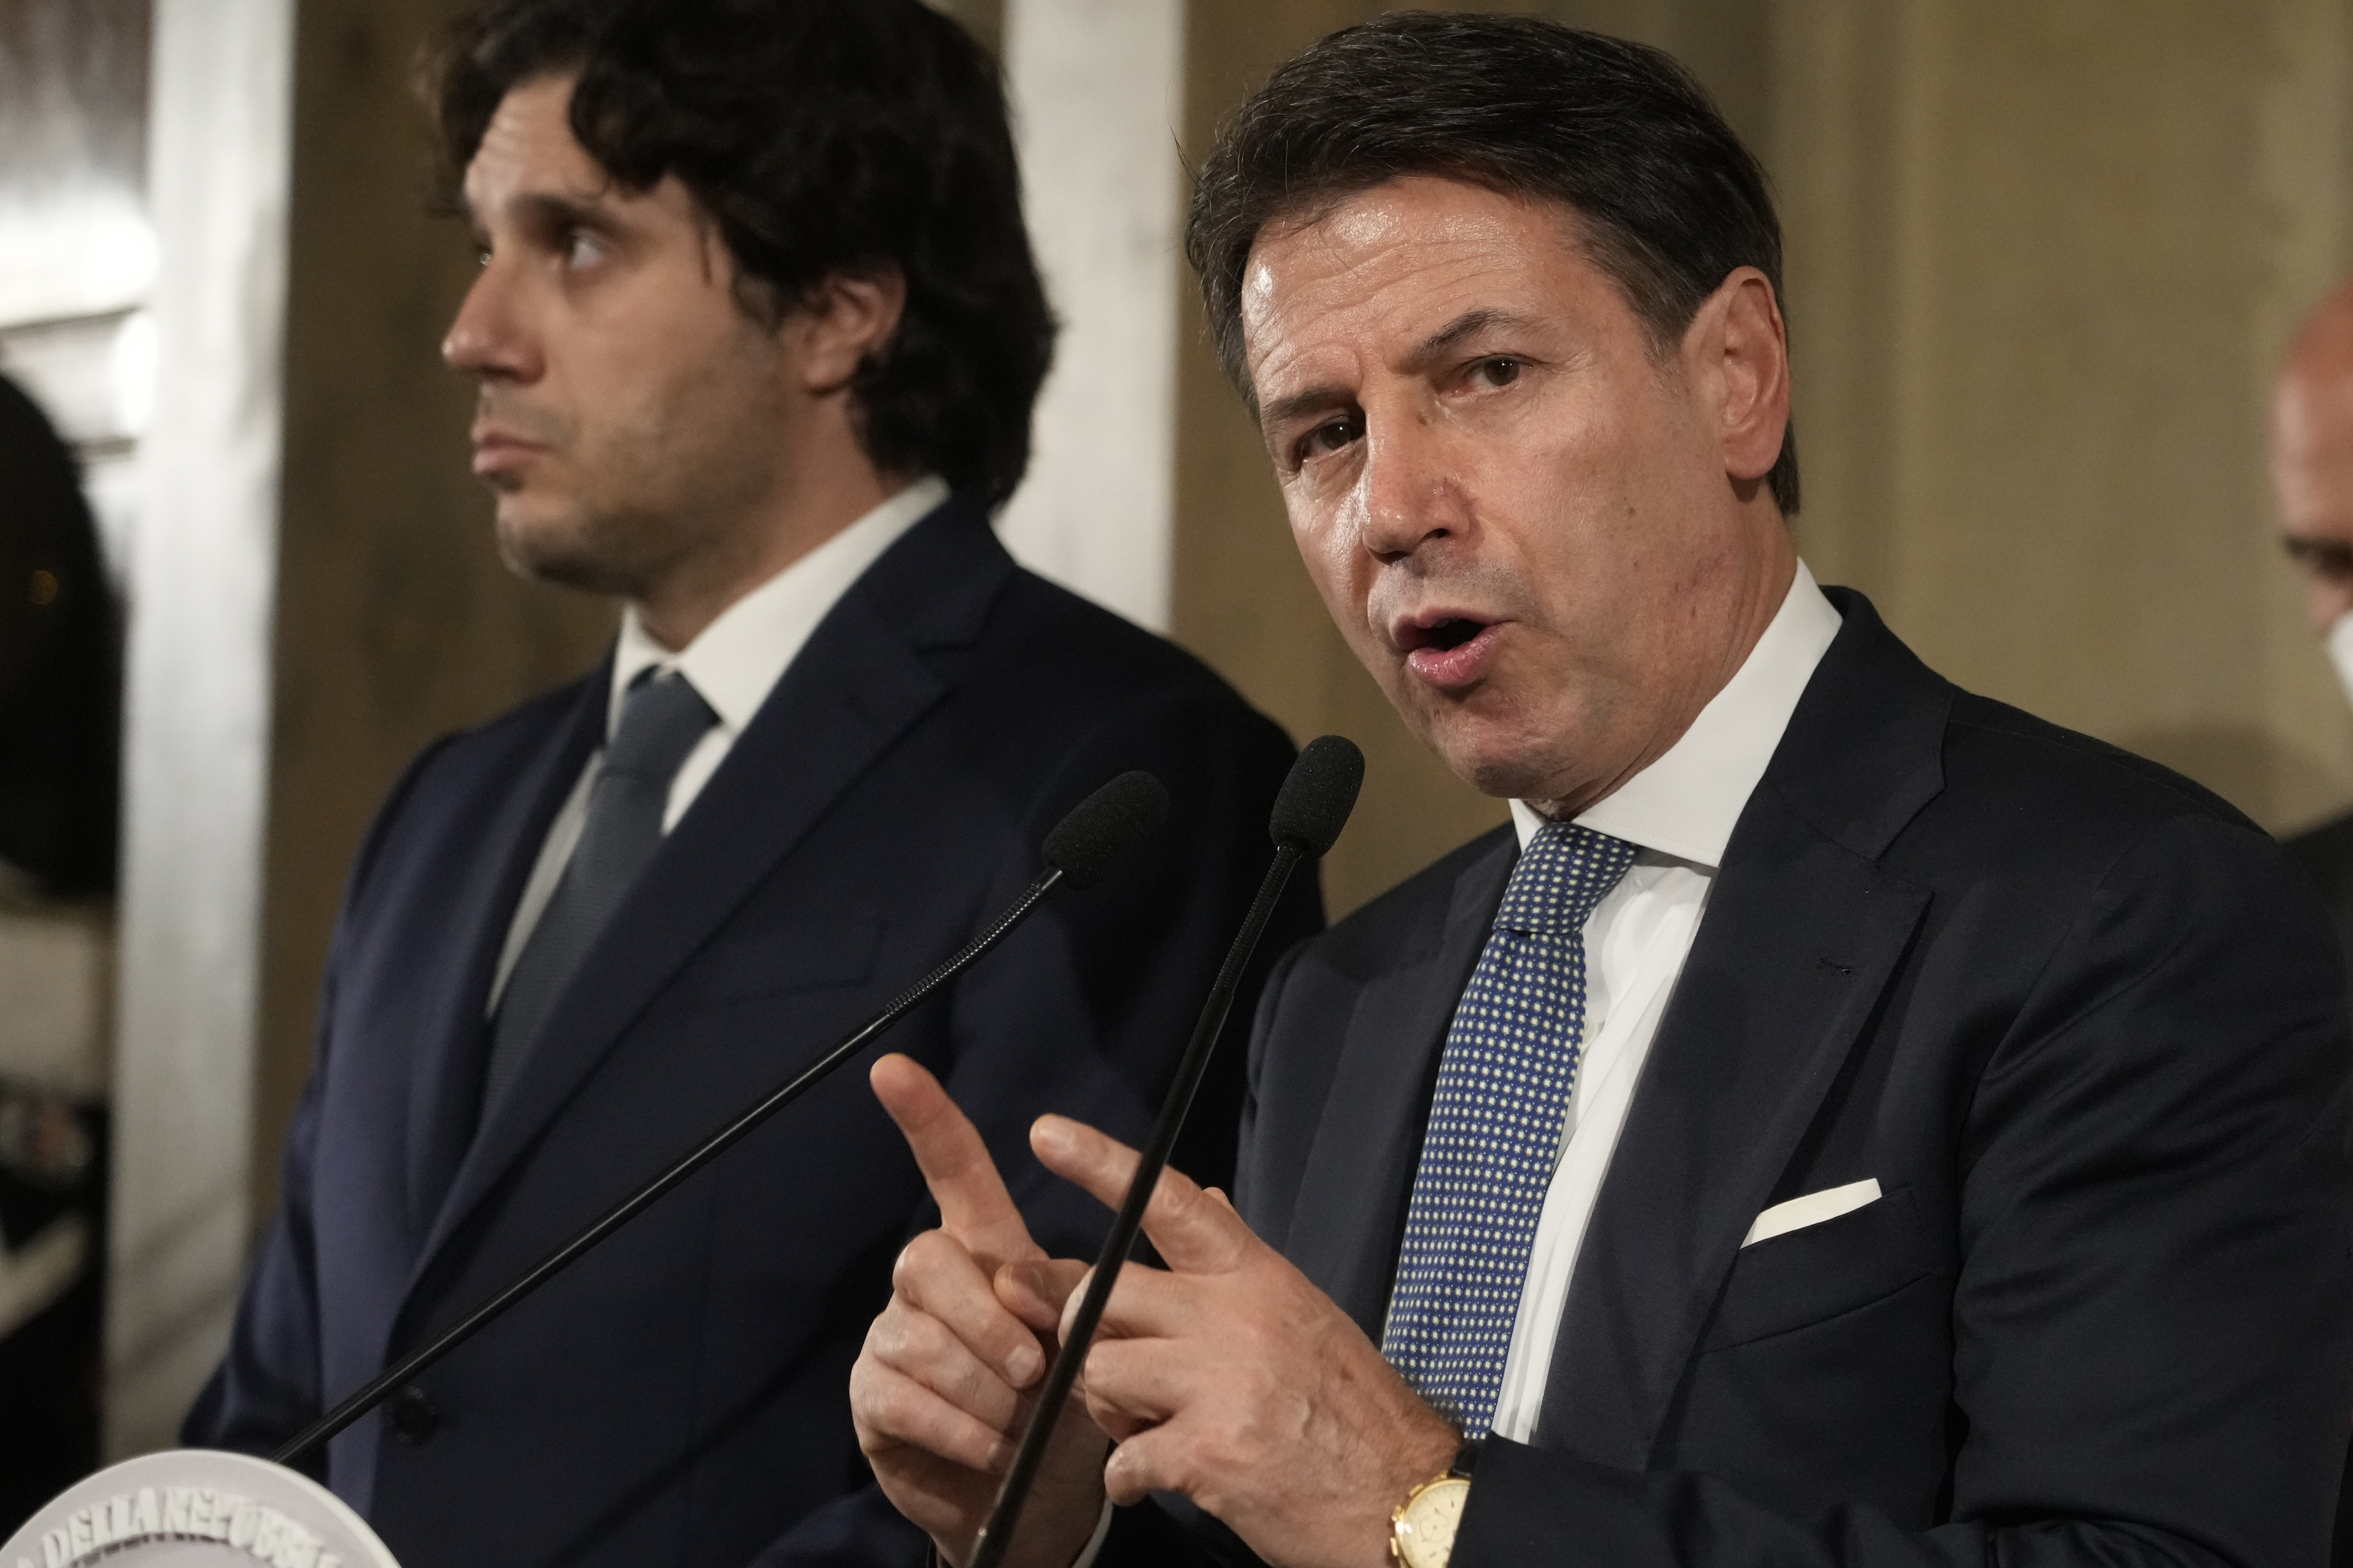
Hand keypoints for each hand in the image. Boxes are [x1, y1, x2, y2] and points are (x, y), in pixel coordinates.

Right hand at [851, 1054, 1110, 1567]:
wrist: (1031, 1499)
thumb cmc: (1064, 1406)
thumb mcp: (1099, 1340)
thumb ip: (1120, 1277)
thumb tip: (1210, 1193)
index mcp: (984, 1251)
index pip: (952, 1170)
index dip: (926, 1119)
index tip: (894, 1068)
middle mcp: (927, 1281)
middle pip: (928, 1258)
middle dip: (987, 1320)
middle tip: (1035, 1372)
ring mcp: (892, 1337)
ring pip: (923, 1337)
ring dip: (984, 1390)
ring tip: (1020, 1424)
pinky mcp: (872, 1397)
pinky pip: (906, 1399)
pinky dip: (961, 1430)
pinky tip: (992, 1450)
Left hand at [1031, 1115, 1457, 1567]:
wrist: (1402, 1496)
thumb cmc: (1350, 1409)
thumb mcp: (1303, 1315)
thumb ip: (1239, 1264)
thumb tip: (1201, 1199)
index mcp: (1257, 1277)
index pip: (1170, 1202)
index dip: (1103, 1164)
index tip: (1048, 1134)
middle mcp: (1234, 1318)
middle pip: (1104, 1294)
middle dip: (1085, 1334)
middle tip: (1112, 1370)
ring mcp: (1220, 1383)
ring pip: (1099, 1373)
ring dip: (1107, 1411)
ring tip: (1144, 1430)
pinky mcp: (1209, 1453)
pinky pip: (1123, 1459)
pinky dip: (1128, 1479)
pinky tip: (1152, 1481)